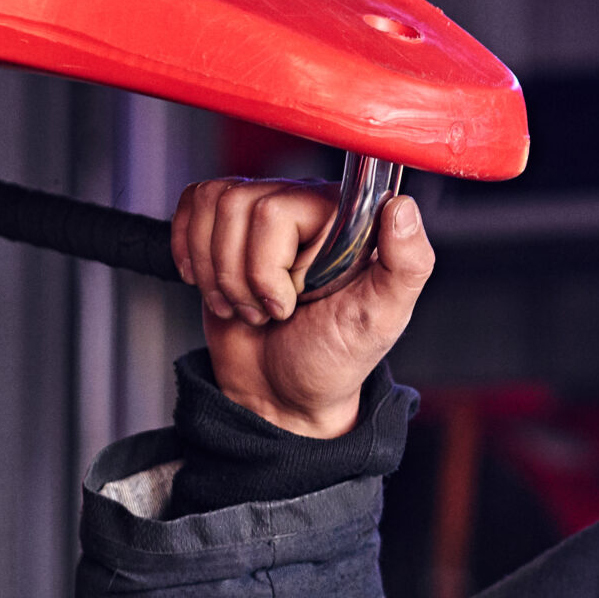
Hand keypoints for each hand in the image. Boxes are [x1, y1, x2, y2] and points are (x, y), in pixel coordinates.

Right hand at [170, 178, 434, 439]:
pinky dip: (190, 251)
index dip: (271, 266)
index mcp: (349, 216)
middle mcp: (307, 204)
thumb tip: (402, 206)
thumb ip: (407, 264)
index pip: (277, 210)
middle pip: (237, 208)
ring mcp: (265, 212)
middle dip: (245, 279)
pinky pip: (193, 204)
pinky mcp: (229, 226)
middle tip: (274, 312)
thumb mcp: (381, 320)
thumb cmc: (334, 359)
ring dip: (221, 276)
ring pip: (213, 208)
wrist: (283, 393)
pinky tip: (212, 283)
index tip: (297, 300)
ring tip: (252, 305)